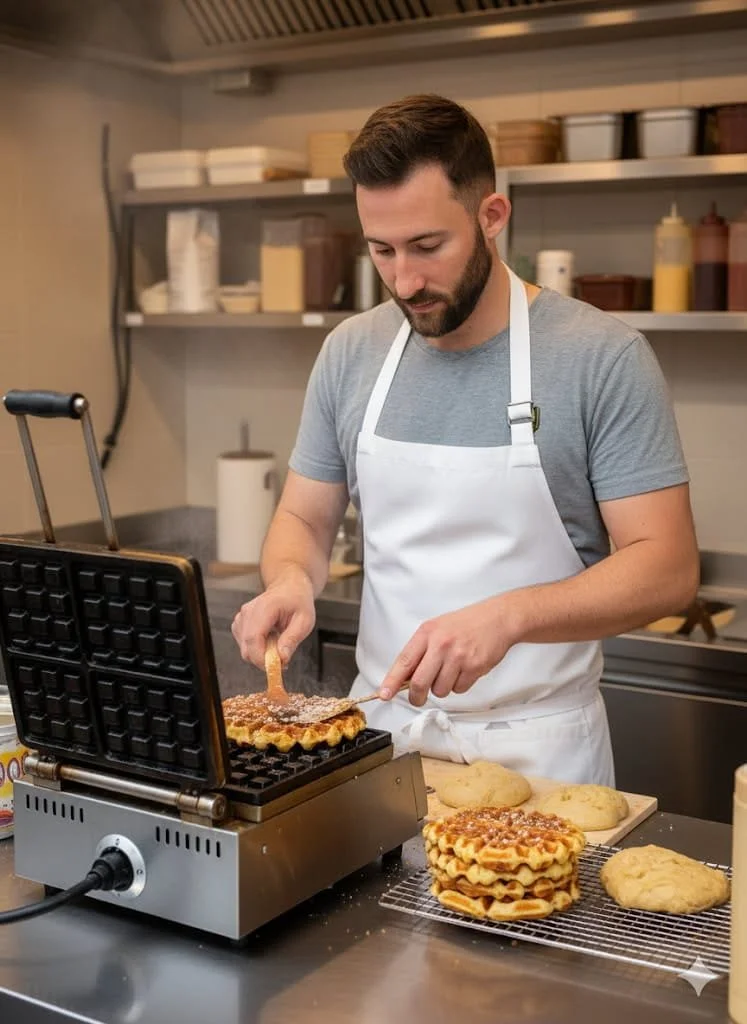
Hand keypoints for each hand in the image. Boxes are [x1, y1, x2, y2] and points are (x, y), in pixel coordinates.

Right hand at [231, 568, 315, 668]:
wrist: (289, 587)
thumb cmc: (297, 601)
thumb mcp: (305, 620)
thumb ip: (292, 639)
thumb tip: (282, 658)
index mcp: (265, 608)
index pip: (253, 638)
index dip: (261, 658)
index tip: (277, 668)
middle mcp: (248, 612)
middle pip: (246, 648)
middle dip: (264, 660)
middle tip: (283, 660)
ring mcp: (241, 617)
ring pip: (245, 649)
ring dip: (261, 655)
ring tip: (278, 645)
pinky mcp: (239, 623)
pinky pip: (244, 645)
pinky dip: (257, 649)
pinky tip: (269, 641)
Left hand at [379, 595, 520, 705]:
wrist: (497, 619)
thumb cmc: (466, 624)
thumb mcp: (437, 629)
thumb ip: (421, 651)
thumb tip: (405, 677)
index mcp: (427, 633)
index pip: (404, 661)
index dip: (392, 681)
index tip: (384, 693)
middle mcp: (441, 644)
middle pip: (420, 683)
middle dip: (416, 696)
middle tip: (417, 698)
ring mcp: (458, 657)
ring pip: (440, 690)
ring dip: (443, 688)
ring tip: (450, 671)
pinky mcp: (474, 667)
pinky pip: (459, 689)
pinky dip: (459, 685)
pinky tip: (464, 670)